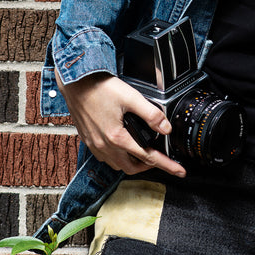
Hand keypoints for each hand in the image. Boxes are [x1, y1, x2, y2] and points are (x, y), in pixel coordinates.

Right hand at [55, 70, 185, 177]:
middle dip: (148, 167)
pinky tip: (121, 147)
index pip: (148, 158)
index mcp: (117, 137)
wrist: (75, 83)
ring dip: (131, 163)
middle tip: (159, 159)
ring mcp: (95, 145)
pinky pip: (104, 158)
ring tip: (141, 154)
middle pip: (131, 168)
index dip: (166, 165)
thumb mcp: (131, 97)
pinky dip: (116, 158)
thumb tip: (166, 128)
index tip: (179, 171)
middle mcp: (105, 145)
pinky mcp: (88, 140)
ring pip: (116, 165)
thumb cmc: (99, 88)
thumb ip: (151, 113)